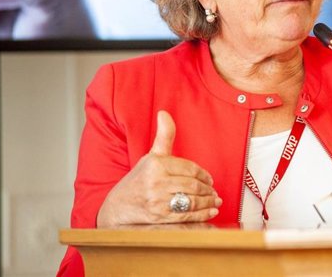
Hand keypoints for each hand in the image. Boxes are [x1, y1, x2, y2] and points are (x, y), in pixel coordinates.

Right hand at [96, 111, 221, 226]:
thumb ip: (163, 136)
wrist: (116, 207)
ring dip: (208, 201)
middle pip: (193, 185)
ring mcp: (157, 201)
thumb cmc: (137, 180)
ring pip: (191, 201)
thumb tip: (164, 113)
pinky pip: (186, 216)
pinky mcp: (159, 217)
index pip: (189, 168)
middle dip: (207, 189)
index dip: (204, 174)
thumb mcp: (151, 156)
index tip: (209, 179)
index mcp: (156, 164)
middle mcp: (156, 182)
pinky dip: (202, 215)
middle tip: (214, 191)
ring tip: (215, 200)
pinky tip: (211, 211)